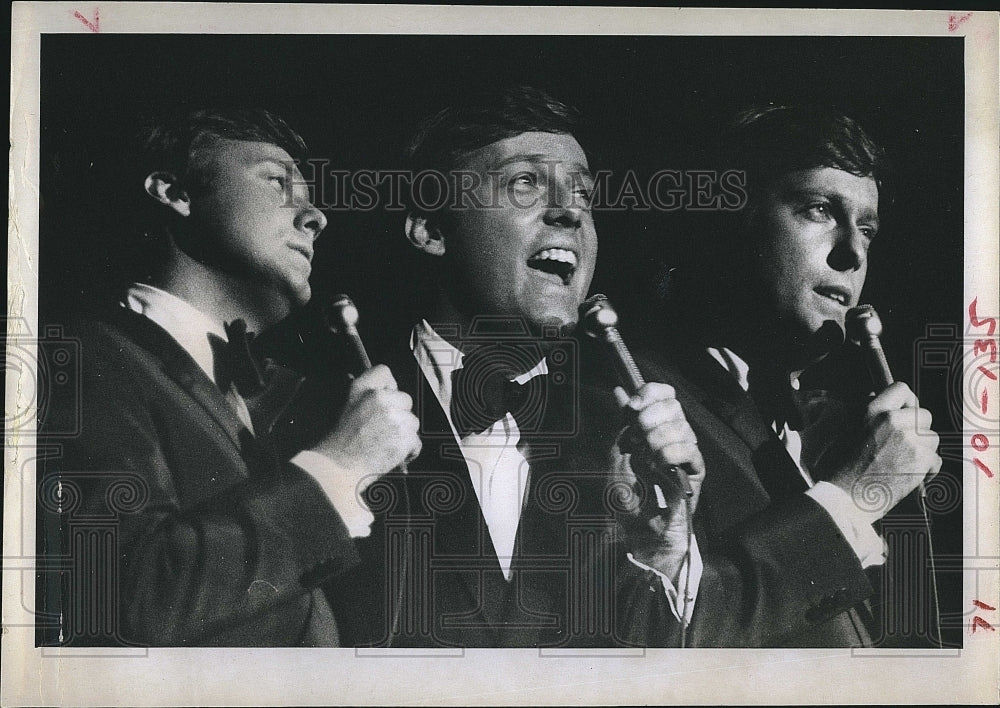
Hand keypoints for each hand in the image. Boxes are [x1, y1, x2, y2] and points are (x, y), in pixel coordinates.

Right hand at [312, 365, 421, 490]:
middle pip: (406, 399)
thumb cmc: (343, 442)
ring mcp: (394, 417)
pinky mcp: (405, 436)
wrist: (340, 467)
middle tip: (383, 429)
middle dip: (399, 414)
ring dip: (404, 433)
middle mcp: (379, 399)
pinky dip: (408, 450)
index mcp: (362, 389)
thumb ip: (368, 395)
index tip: (385, 399)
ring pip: (412, 421)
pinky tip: (391, 453)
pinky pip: (416, 441)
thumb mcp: (349, 407)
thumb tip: (388, 389)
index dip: (388, 386)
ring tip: (384, 443)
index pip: (384, 372)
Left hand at [612, 383, 704, 580]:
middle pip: (674, 404)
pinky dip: (670, 454)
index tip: (633, 407)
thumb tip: (619, 390)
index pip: (662, 393)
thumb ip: (621, 423)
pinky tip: (659, 467)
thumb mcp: (616, 455)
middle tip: (638, 440)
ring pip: (682, 426)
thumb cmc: (626, 497)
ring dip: (658, 440)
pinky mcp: (696, 471)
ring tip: (647, 460)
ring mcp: (685, 452)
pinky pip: (690, 450)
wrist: (639, 531)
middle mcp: (671, 435)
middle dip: (651, 417)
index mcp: (653, 427)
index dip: (650, 393)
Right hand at [828, 382, 940, 521]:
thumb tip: (883, 398)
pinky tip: (909, 475)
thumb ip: (870, 412)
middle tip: (904, 444)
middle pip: (924, 415)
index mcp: (873, 410)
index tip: (905, 413)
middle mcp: (893, 421)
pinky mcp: (922, 459)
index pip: (902, 389)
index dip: (907, 402)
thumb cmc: (846, 465)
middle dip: (918, 430)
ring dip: (923, 450)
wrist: (848, 494)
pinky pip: (936, 460)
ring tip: (904, 462)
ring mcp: (910, 440)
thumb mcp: (850, 429)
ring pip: (932, 438)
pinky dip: (927, 470)